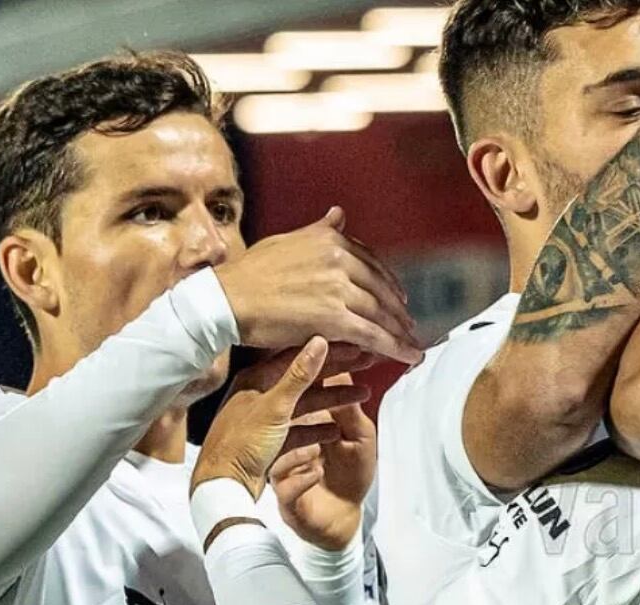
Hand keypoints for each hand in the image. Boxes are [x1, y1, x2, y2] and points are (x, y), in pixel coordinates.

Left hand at [195, 339, 371, 502]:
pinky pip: (300, 429)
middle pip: (306, 380)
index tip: (354, 346)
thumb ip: (299, 375)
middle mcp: (260, 396)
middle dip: (337, 374)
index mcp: (256, 380)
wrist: (225, 485)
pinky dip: (319, 428)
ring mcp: (266, 420)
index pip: (299, 358)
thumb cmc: (243, 444)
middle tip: (365, 363)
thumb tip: (319, 342)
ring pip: (306, 404)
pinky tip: (337, 429)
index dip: (329, 351)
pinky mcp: (270, 442)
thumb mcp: (275, 406)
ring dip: (334, 401)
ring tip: (361, 395)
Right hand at [215, 208, 424, 367]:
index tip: (399, 297)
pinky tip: (410, 356)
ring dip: (401, 332)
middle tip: (410, 326)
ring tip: (413, 344)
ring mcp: (337, 288)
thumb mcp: (288, 241)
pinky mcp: (334, 318)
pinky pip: (373, 335)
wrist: (227, 298)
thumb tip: (340, 214)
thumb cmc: (251, 273)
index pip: (372, 263)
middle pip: (381, 289)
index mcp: (330, 240)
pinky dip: (396, 347)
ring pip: (380, 313)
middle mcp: (338, 259)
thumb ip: (319, 231)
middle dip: (398, 311)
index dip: (389, 283)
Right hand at [269, 382, 375, 550]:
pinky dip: (302, 479)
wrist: (345, 515)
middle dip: (300, 408)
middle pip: (285, 419)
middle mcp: (287, 442)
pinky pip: (285, 487)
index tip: (324, 362)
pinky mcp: (285, 495)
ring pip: (278, 454)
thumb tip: (344, 373)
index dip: (311, 379)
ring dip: (298, 449)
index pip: (302, 396)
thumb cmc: (351, 473)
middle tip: (317, 403)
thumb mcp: (360, 438)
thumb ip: (351, 412)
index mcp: (304, 423)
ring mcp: (283, 469)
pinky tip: (317, 473)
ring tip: (320, 446)